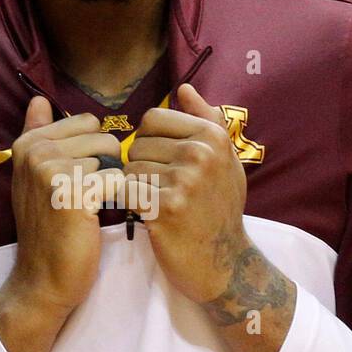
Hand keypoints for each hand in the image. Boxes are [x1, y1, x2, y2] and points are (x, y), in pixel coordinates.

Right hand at [6, 95, 120, 315]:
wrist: (43, 279)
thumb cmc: (49, 228)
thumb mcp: (34, 178)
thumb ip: (38, 135)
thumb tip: (38, 99)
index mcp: (28, 143)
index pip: (87, 122)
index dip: (95, 151)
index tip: (80, 179)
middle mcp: (36, 152)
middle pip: (104, 139)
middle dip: (107, 168)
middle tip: (87, 199)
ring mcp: (52, 170)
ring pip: (114, 160)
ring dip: (112, 185)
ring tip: (91, 209)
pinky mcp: (73, 193)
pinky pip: (119, 181)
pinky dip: (120, 200)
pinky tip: (100, 218)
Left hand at [125, 83, 248, 303]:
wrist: (226, 263)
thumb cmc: (221, 209)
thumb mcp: (225, 161)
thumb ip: (206, 121)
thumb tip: (184, 87)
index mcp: (213, 136)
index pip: (152, 119)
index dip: (149, 141)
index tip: (161, 164)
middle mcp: (200, 153)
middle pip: (137, 145)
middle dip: (140, 167)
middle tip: (159, 190)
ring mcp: (183, 181)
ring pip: (128, 170)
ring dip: (134, 188)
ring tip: (154, 204)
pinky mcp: (165, 208)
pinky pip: (125, 192)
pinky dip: (129, 205)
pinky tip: (146, 216)